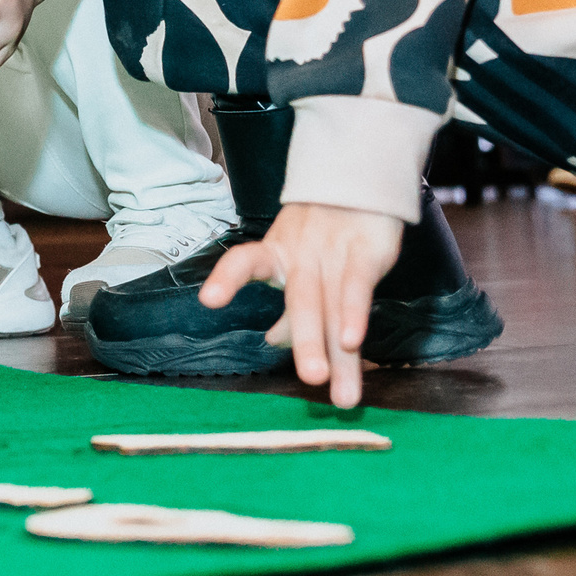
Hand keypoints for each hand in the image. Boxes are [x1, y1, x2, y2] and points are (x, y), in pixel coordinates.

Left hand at [201, 201, 403, 407]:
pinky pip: (357, 285)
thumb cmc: (324, 233)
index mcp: (277, 253)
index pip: (245, 260)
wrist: (361, 183)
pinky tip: (352, 341)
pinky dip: (355, 313)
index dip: (228, 277)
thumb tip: (273, 342)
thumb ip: (291, 307)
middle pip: (302, 301)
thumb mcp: (299, 263)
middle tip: (310, 380)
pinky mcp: (365, 251)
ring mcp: (334, 252)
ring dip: (337, 349)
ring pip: (334, 305)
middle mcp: (302, 254)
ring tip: (340, 392)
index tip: (210, 299)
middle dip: (306, 342)